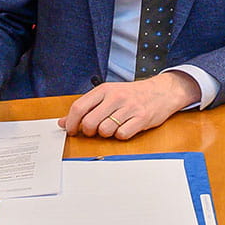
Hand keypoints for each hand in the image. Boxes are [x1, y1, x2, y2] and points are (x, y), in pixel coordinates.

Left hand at [64, 72, 200, 138]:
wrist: (161, 91)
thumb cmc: (131, 94)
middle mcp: (116, 97)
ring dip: (106, 134)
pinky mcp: (141, 118)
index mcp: (104, 89)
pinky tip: (124, 128)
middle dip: (89, 131)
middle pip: (90, 122)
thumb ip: (86, 107)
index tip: (71, 130)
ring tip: (112, 127)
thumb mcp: (107, 95)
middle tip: (94, 131)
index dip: (71, 122)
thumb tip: (63, 122)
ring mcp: (129, 107)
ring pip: (105, 130)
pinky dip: (121, 135)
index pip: (79, 107)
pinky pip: (122, 134)